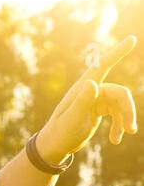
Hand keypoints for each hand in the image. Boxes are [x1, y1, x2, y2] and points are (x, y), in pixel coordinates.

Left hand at [36, 36, 137, 161]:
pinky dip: (119, 125)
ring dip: (124, 120)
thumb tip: (92, 83)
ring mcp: (96, 98)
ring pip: (121, 103)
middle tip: (131, 130)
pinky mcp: (100, 108)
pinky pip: (117, 112)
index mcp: (82, 88)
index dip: (118, 53)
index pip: (102, 66)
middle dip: (128, 110)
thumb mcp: (71, 120)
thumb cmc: (60, 133)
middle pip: (120, 93)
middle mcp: (91, 90)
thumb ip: (82, 102)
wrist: (54, 146)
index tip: (132, 39)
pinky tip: (116, 140)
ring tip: (120, 138)